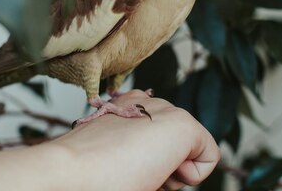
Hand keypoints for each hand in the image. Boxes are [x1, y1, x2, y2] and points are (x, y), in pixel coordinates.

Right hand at [53, 90, 219, 190]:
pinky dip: (192, 176)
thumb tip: (149, 162)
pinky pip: (209, 158)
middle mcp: (147, 103)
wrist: (73, 170)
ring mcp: (166, 111)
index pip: (154, 137)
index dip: (146, 164)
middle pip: (173, 146)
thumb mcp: (108, 150)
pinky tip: (162, 172)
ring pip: (188, 153)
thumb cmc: (86, 172)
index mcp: (126, 107)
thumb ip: (129, 146)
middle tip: (133, 173)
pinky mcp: (184, 125)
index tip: (121, 168)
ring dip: (171, 172)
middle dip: (161, 167)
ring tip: (141, 172)